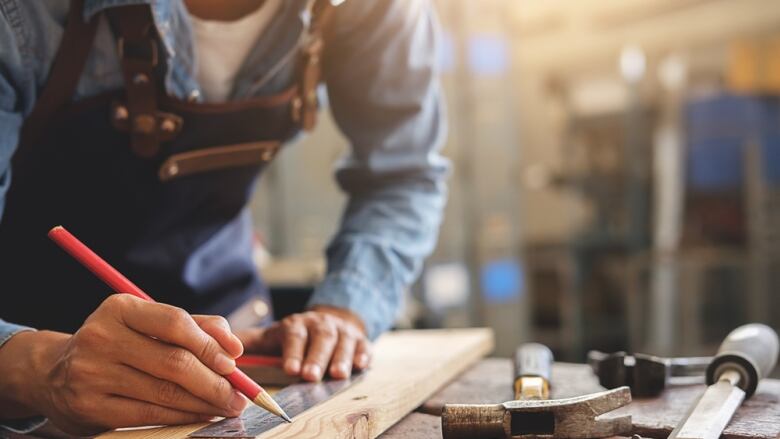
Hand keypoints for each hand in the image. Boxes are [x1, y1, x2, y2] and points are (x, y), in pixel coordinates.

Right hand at [0, 294, 247, 434]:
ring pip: (165, 392)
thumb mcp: (147, 324)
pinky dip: (183, 417)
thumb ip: (194, 326)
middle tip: (240, 394)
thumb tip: (233, 347)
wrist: (53, 373)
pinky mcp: (91, 408)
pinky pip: (149, 415)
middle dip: (215, 381)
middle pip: (174, 362)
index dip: (210, 344)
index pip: (175, 323)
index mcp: (120, 309)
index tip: (234, 361)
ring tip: (227, 406)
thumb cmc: (119, 344)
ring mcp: (93, 374)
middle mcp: (102, 337)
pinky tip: (202, 415)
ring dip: (204, 403)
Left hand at [236, 306, 371, 381]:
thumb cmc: (296, 336)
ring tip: (337, 375)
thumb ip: (251, 343)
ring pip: (343, 343)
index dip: (293, 351)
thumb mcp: (274, 336)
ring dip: (340, 358)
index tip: (289, 369)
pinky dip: (363, 355)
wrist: (330, 322)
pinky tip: (361, 365)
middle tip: (310, 376)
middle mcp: (321, 325)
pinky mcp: (360, 340)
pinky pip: (363, 346)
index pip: (294, 335)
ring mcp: (342, 332)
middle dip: (315, 358)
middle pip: (320, 339)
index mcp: (297, 325)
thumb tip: (221, 347)